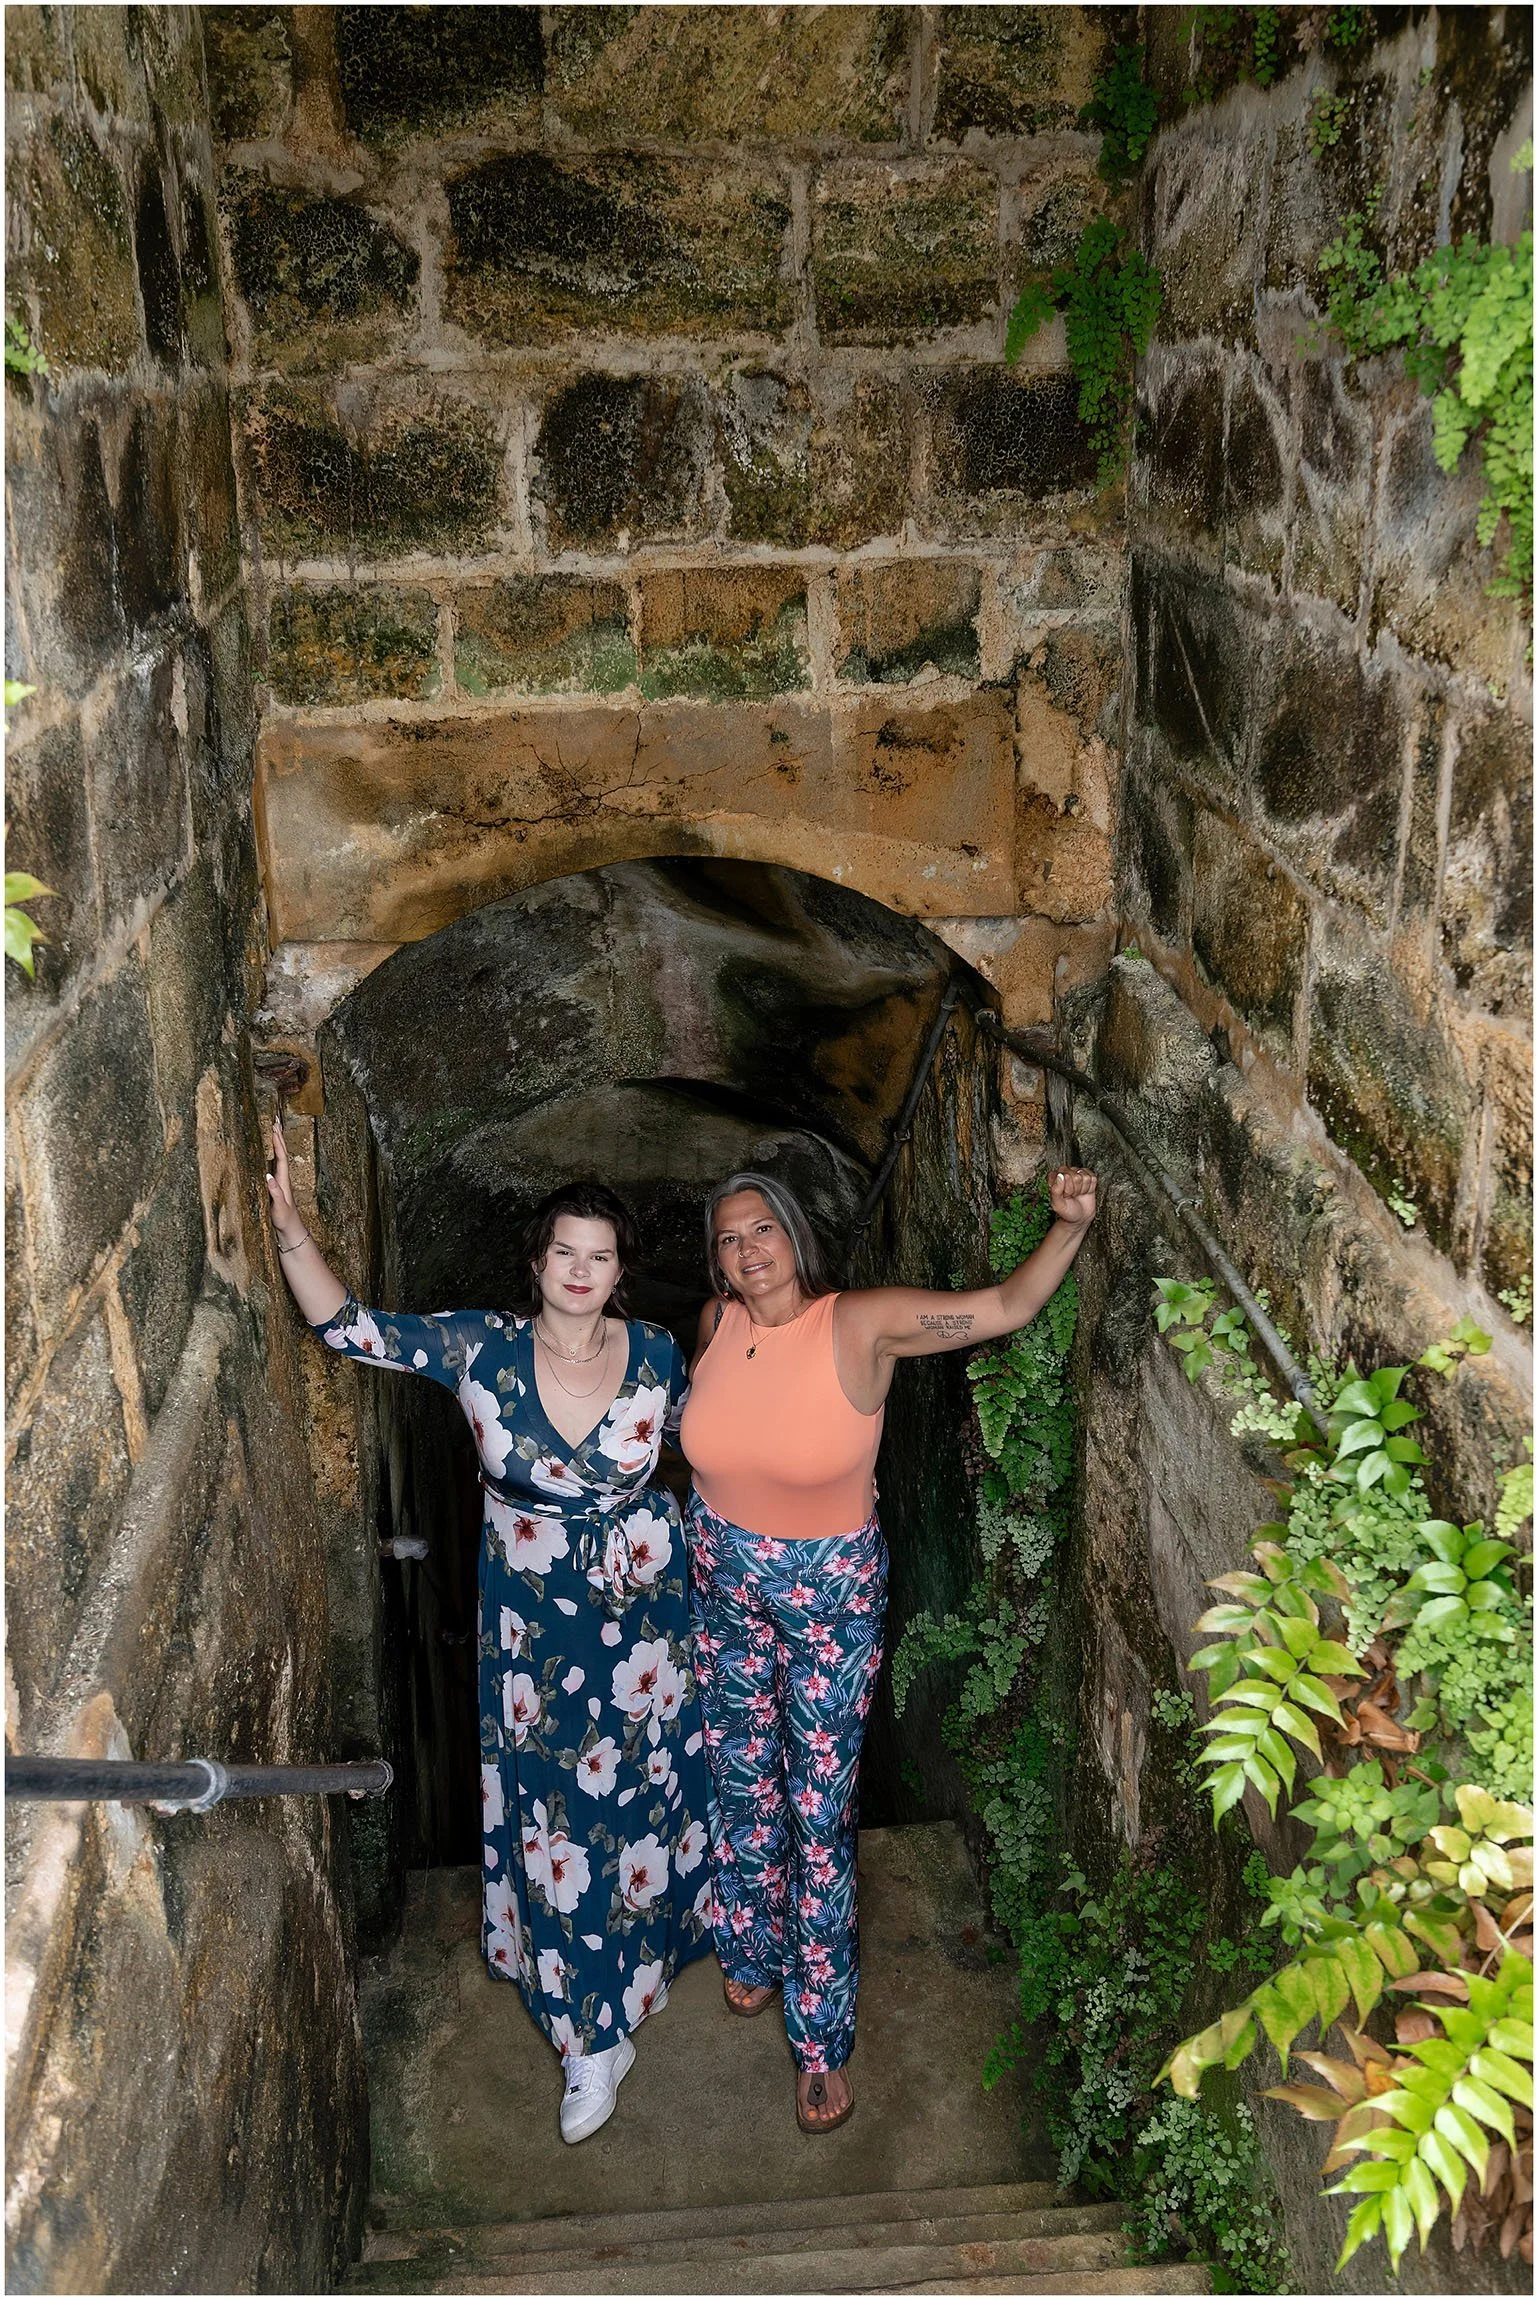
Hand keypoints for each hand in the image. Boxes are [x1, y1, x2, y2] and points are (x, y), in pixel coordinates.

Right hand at [266, 1116, 302, 1242]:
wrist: (290, 1230)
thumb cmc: (284, 1220)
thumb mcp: (279, 1208)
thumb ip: (274, 1193)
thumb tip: (268, 1176)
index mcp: (283, 1181)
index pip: (281, 1157)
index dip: (277, 1143)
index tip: (273, 1128)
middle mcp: (282, 1177)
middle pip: (281, 1152)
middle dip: (278, 1135)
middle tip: (275, 1119)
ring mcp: (280, 1180)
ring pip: (278, 1155)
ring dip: (276, 1141)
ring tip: (273, 1127)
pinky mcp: (276, 1184)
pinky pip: (274, 1163)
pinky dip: (271, 1152)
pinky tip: (268, 1148)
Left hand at [1048, 1165, 1096, 1226]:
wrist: (1080, 1217)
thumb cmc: (1067, 1210)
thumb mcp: (1057, 1204)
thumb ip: (1055, 1190)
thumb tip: (1060, 1175)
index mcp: (1054, 1177)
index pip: (1063, 1175)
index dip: (1066, 1188)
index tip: (1065, 1196)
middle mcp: (1066, 1173)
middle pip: (1076, 1176)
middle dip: (1075, 1189)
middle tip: (1072, 1196)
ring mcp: (1077, 1173)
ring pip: (1085, 1177)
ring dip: (1083, 1189)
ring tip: (1078, 1194)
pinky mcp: (1087, 1176)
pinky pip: (1093, 1178)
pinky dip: (1090, 1187)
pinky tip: (1085, 1192)